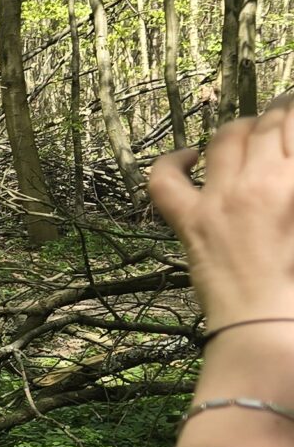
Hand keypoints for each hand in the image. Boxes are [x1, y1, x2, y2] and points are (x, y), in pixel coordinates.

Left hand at [151, 95, 293, 329]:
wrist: (272, 332)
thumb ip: (293, 189)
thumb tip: (285, 180)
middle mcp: (261, 181)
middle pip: (268, 125)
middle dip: (279, 114)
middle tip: (286, 115)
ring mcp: (221, 199)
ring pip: (226, 138)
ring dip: (239, 128)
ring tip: (250, 130)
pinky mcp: (191, 223)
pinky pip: (165, 181)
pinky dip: (172, 162)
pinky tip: (188, 156)